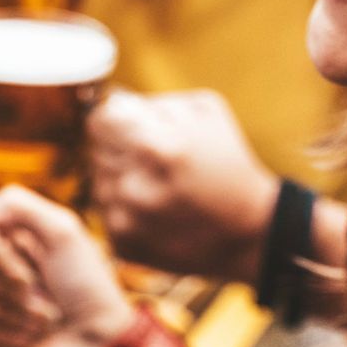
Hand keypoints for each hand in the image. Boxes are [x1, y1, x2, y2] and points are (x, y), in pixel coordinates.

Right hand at [0, 186, 136, 346]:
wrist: (98, 341)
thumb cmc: (86, 283)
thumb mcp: (63, 231)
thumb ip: (18, 205)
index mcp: (7, 235)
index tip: (15, 253)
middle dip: (10, 281)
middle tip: (44, 290)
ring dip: (16, 311)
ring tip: (47, 317)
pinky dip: (9, 334)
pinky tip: (32, 336)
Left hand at [88, 90, 281, 282]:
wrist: (249, 232)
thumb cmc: (229, 163)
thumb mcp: (206, 112)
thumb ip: (155, 102)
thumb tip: (116, 103)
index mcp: (154, 148)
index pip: (98, 122)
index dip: (115, 121)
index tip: (129, 128)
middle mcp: (133, 186)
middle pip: (97, 151)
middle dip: (121, 151)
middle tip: (154, 163)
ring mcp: (125, 219)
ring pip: (100, 182)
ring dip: (122, 181)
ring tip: (158, 188)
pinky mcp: (122, 243)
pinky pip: (106, 212)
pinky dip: (126, 209)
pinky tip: (156, 212)